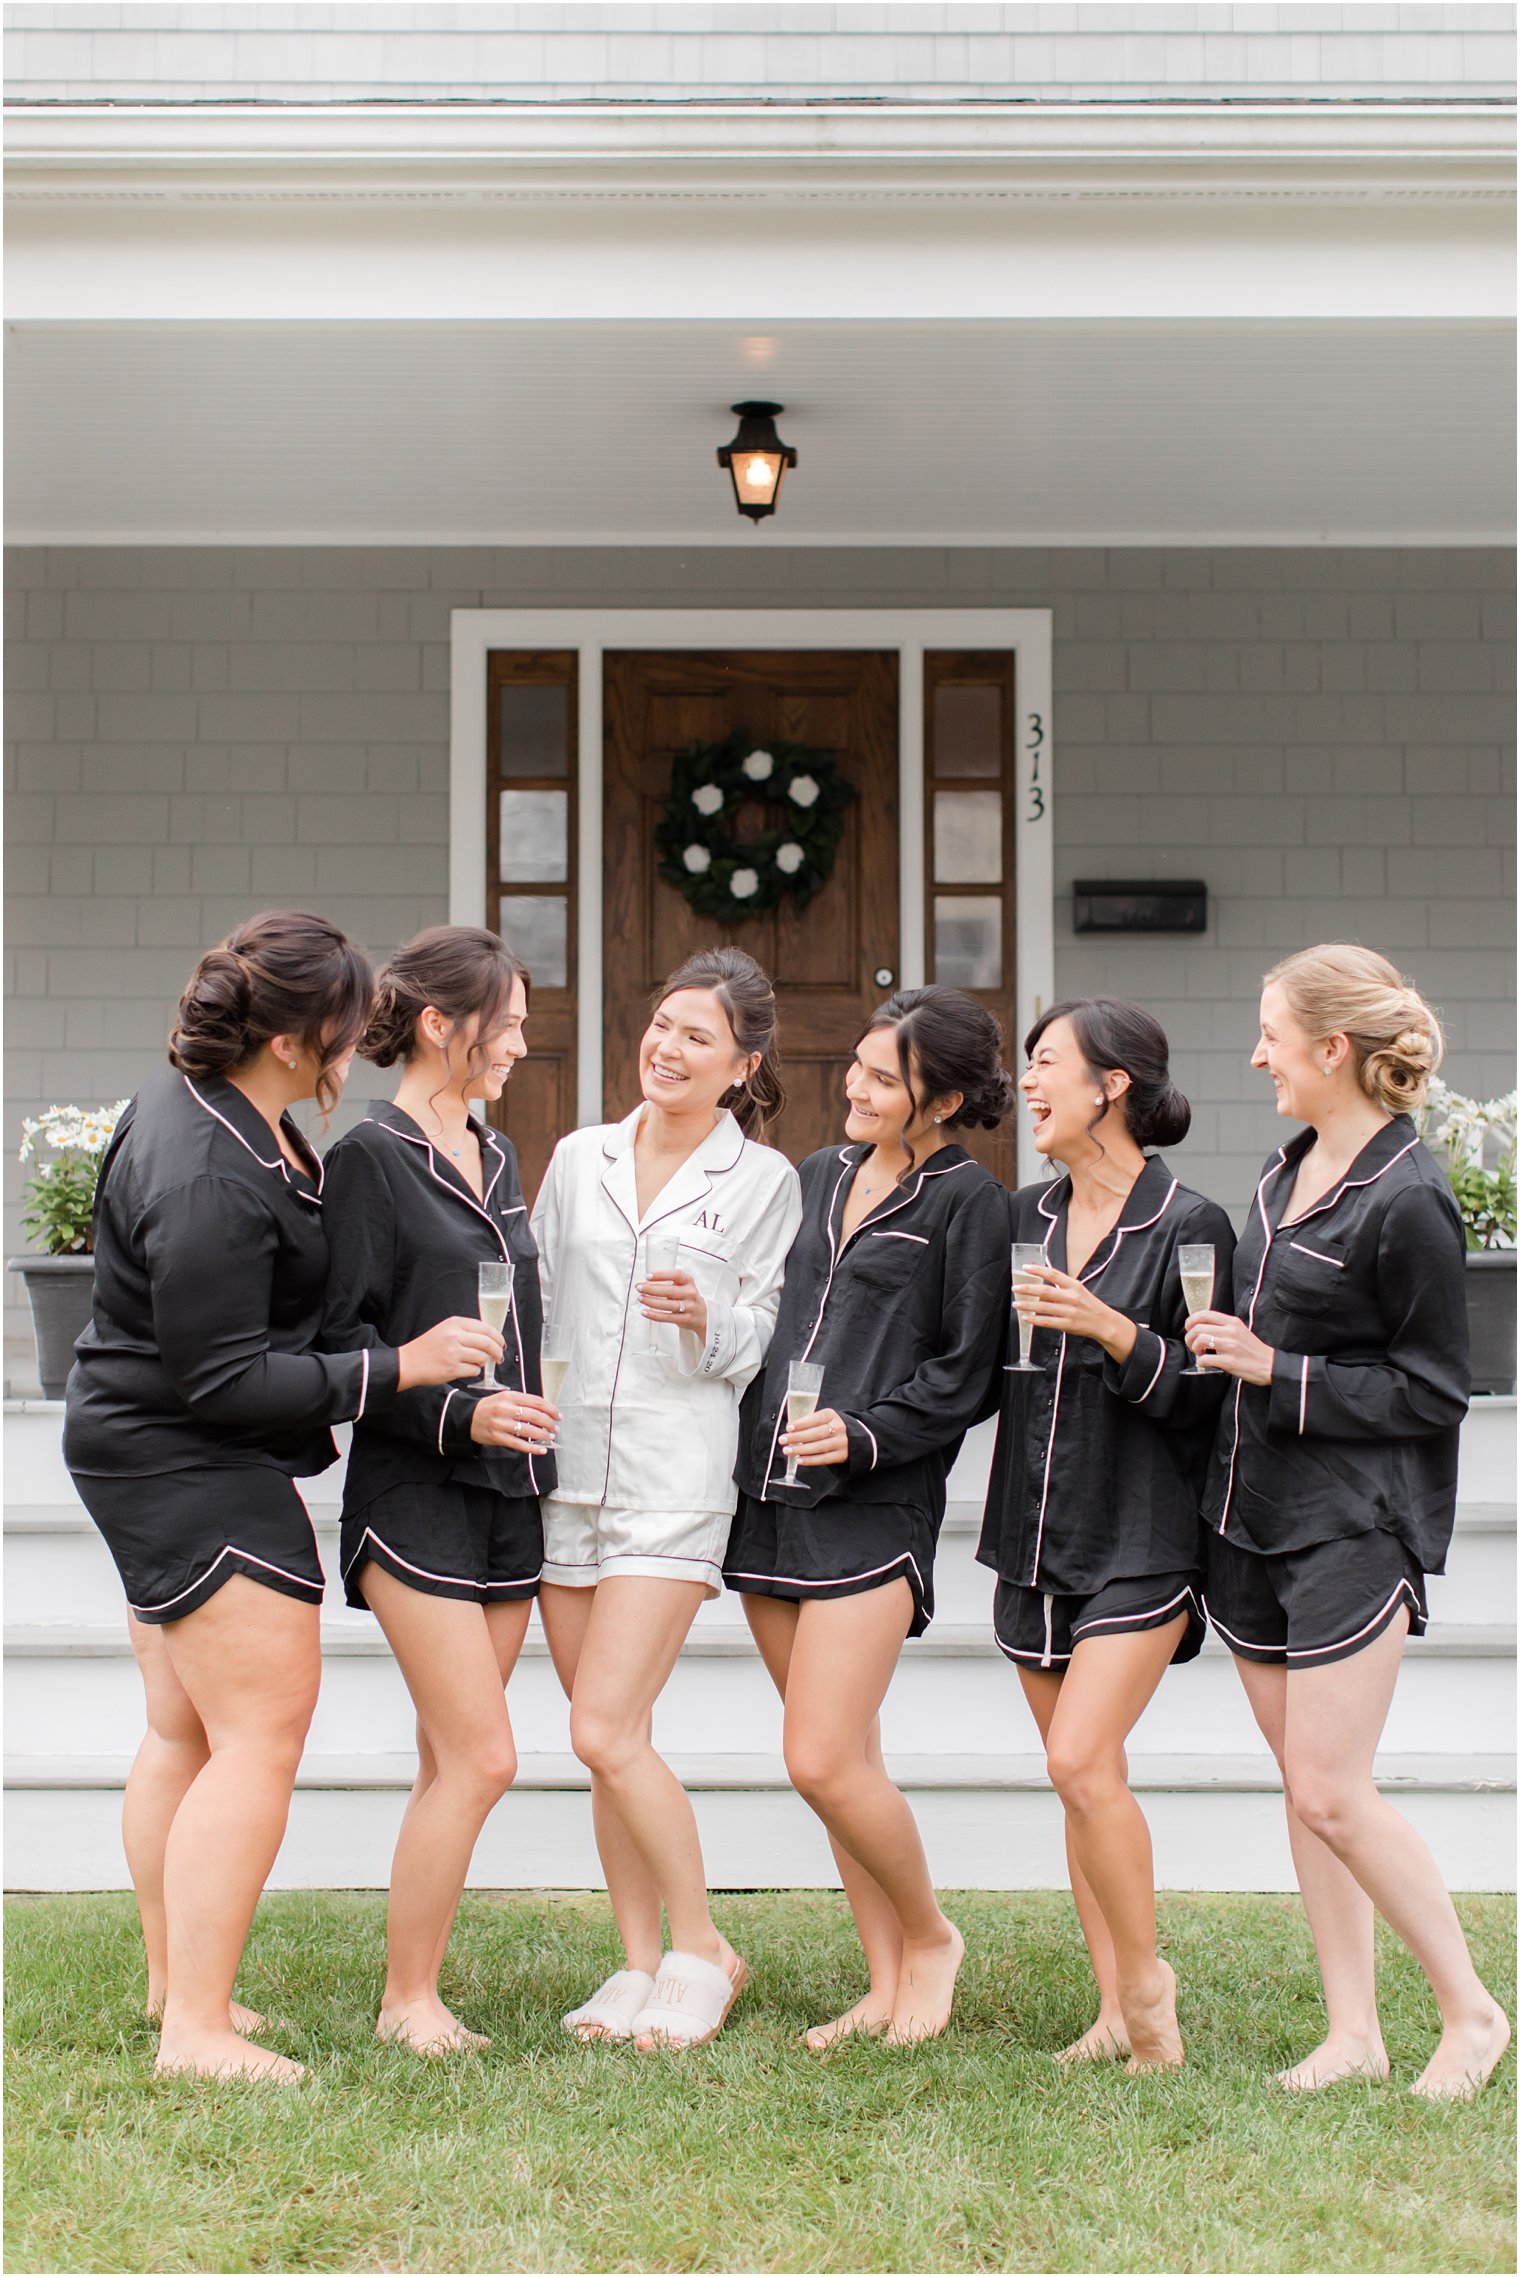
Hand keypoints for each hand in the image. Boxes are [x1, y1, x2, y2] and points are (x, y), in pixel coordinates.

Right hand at [397, 1315, 503, 1389]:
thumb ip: (465, 1331)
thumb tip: (490, 1338)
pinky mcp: (452, 1368)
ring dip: (483, 1362)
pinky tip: (465, 1369)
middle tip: (499, 1357)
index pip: (485, 1328)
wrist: (408, 1363)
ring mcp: (454, 1353)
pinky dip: (474, 1371)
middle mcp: (455, 1336)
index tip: (501, 1343)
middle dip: (497, 1351)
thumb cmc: (427, 1347)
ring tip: (475, 1363)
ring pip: (482, 1358)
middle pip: (487, 1343)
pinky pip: (474, 1370)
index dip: (497, 1337)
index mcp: (454, 1324)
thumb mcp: (445, 1330)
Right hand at [470, 1390, 558, 1453]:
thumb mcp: (504, 1397)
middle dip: (549, 1423)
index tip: (558, 1415)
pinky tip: (541, 1450)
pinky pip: (519, 1444)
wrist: (467, 1418)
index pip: (537, 1402)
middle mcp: (506, 1409)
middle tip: (555, 1427)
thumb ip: (522, 1401)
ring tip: (549, 1437)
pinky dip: (532, 1448)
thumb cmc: (489, 1407)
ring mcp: (501, 1424)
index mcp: (509, 1396)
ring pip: (528, 1430)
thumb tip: (544, 1410)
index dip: (551, 1409)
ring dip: (543, 1435)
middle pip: (535, 1416)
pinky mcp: (498, 1437)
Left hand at [639, 1267, 707, 1342]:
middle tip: (639, 1288)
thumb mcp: (682, 1285)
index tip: (648, 1276)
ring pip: (668, 1304)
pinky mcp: (686, 1318)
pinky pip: (667, 1317)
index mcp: (688, 1281)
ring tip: (641, 1298)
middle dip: (651, 1289)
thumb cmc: (686, 1297)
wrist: (702, 1314)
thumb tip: (645, 1283)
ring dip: (651, 1301)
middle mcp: (690, 1292)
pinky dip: (654, 1315)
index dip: (661, 1275)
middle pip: (669, 1290)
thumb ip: (667, 1283)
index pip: (675, 1274)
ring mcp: (689, 1306)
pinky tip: (645, 1312)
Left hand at [781, 1404, 850, 1467]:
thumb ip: (810, 1422)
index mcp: (832, 1415)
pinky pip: (824, 1459)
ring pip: (819, 1446)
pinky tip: (799, 1460)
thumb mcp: (824, 1419)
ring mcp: (841, 1442)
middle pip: (816, 1433)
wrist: (854, 1437)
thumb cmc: (831, 1427)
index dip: (802, 1423)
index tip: (789, 1427)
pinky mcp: (841, 1455)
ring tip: (787, 1450)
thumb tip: (790, 1429)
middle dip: (797, 1437)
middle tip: (782, 1440)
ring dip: (801, 1449)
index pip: (816, 1418)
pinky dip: (810, 1460)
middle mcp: (839, 1428)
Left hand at [1019, 1265, 1135, 1363]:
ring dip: (1027, 1305)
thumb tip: (1040, 1289)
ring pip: (1044, 1307)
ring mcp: (1070, 1311)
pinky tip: (1026, 1317)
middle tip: (1015, 1288)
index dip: (1038, 1270)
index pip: (1054, 1274)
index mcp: (1074, 1286)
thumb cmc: (1089, 1305)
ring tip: (1016, 1304)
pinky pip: (1048, 1322)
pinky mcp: (1068, 1325)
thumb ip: (1061, 1289)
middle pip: (1045, 1291)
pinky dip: (1035, 1320)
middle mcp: (1072, 1297)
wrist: (1105, 1323)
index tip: (1025, 1268)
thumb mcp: (1078, 1292)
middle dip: (1028, 1289)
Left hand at [1184, 1309, 1274, 1384]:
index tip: (1189, 1328)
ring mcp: (1230, 1346)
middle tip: (1193, 1345)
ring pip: (1199, 1340)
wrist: (1269, 1365)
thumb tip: (1201, 1327)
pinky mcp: (1229, 1361)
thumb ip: (1223, 1327)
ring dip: (1194, 1349)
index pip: (1204, 1314)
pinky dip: (1200, 1362)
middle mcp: (1230, 1331)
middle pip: (1198, 1328)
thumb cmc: (1252, 1350)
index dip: (1191, 1320)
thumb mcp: (1240, 1330)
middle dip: (1189, 1337)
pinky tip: (1206, 1363)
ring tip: (1201, 1353)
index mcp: (1232, 1322)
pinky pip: (1204, 1360)